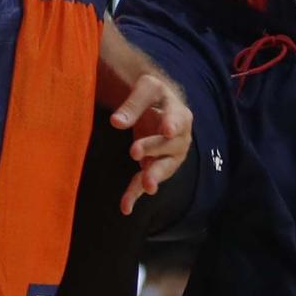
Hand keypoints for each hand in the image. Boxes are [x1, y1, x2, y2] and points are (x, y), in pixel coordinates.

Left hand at [105, 69, 191, 215]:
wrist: (160, 105)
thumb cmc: (154, 94)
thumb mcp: (146, 88)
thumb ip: (132, 104)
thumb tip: (116, 122)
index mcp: (179, 114)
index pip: (176, 120)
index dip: (172, 125)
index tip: (167, 130)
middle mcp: (180, 139)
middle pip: (168, 146)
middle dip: (153, 149)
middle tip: (134, 151)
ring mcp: (170, 157)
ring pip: (162, 168)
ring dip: (153, 177)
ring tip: (146, 186)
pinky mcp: (156, 168)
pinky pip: (146, 181)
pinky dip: (136, 194)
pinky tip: (125, 207)